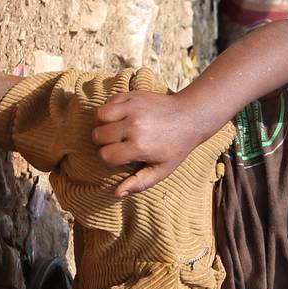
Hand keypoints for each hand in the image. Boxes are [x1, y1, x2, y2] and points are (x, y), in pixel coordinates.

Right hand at [93, 90, 207, 195]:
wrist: (189, 117)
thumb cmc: (175, 148)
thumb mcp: (162, 170)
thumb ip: (139, 183)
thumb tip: (116, 193)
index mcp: (140, 147)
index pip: (106, 155)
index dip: (110, 158)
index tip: (120, 157)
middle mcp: (134, 126)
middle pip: (98, 135)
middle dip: (103, 142)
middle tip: (116, 143)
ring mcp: (132, 108)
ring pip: (99, 116)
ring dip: (103, 124)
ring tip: (115, 129)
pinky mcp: (132, 95)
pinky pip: (108, 102)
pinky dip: (110, 110)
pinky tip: (122, 117)